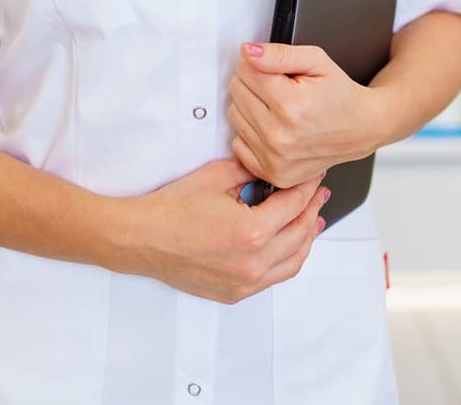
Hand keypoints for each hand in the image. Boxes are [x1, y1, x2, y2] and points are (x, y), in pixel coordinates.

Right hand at [130, 158, 328, 304]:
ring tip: (312, 219)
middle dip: (312, 209)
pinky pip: (273, 278)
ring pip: (293, 262)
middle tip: (318, 192)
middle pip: (300, 234)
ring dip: (306, 238)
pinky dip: (287, 260)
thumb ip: (250, 169)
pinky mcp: (234, 293)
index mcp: (252, 231)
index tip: (314, 174)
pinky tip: (287, 246)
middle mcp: (253, 262)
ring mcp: (245, 282)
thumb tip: (270, 165)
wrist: (142, 239)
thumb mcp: (216, 176)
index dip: (308, 186)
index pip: (294, 204)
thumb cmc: (172, 209)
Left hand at [227, 43, 382, 188]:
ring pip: (235, 115)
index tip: (277, 71)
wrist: (360, 128)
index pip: (245, 70)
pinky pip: (238, 144)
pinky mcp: (273, 173)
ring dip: (251, 107)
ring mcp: (275, 158)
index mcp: (290, 105)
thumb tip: (248, 52)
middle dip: (255, 83)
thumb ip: (278, 54)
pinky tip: (273, 127)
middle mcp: (280, 136)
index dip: (260, 64)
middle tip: (281, 88)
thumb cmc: (339, 95)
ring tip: (279, 107)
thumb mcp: (315, 61)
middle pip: (236, 91)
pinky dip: (251, 133)